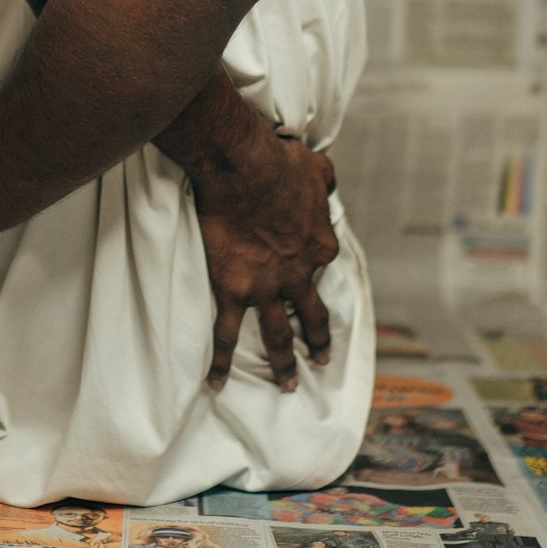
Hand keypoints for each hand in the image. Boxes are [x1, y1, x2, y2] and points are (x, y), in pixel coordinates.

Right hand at [191, 133, 337, 392]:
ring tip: (286, 386)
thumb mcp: (317, 167)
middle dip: (318, 340)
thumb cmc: (280, 161)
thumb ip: (326, 181)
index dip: (314, 267)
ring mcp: (266, 287)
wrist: (244, 170)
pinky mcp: (233, 290)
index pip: (321, 263)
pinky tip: (217, 383)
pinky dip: (221, 363)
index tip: (309, 271)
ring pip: (278, 336)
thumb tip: (329, 183)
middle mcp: (298, 275)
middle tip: (321, 360)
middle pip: (311, 315)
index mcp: (320, 245)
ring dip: (283, 363)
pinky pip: (225, 335)